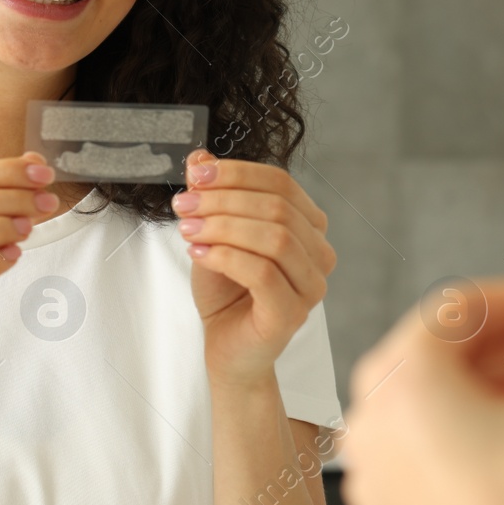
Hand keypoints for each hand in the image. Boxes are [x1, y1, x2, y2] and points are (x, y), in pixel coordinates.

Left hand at [171, 149, 336, 387]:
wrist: (226, 348)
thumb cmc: (226, 292)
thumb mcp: (214, 233)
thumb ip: (212, 196)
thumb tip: (200, 157)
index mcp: (309, 227)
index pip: (281, 184)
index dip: (238, 173)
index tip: (196, 174)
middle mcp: (320, 255)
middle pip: (278, 208)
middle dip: (224, 200)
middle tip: (183, 204)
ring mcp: (311, 287)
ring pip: (275, 238)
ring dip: (223, 226)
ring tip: (187, 228)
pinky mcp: (291, 314)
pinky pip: (264, 273)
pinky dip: (226, 256)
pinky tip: (199, 253)